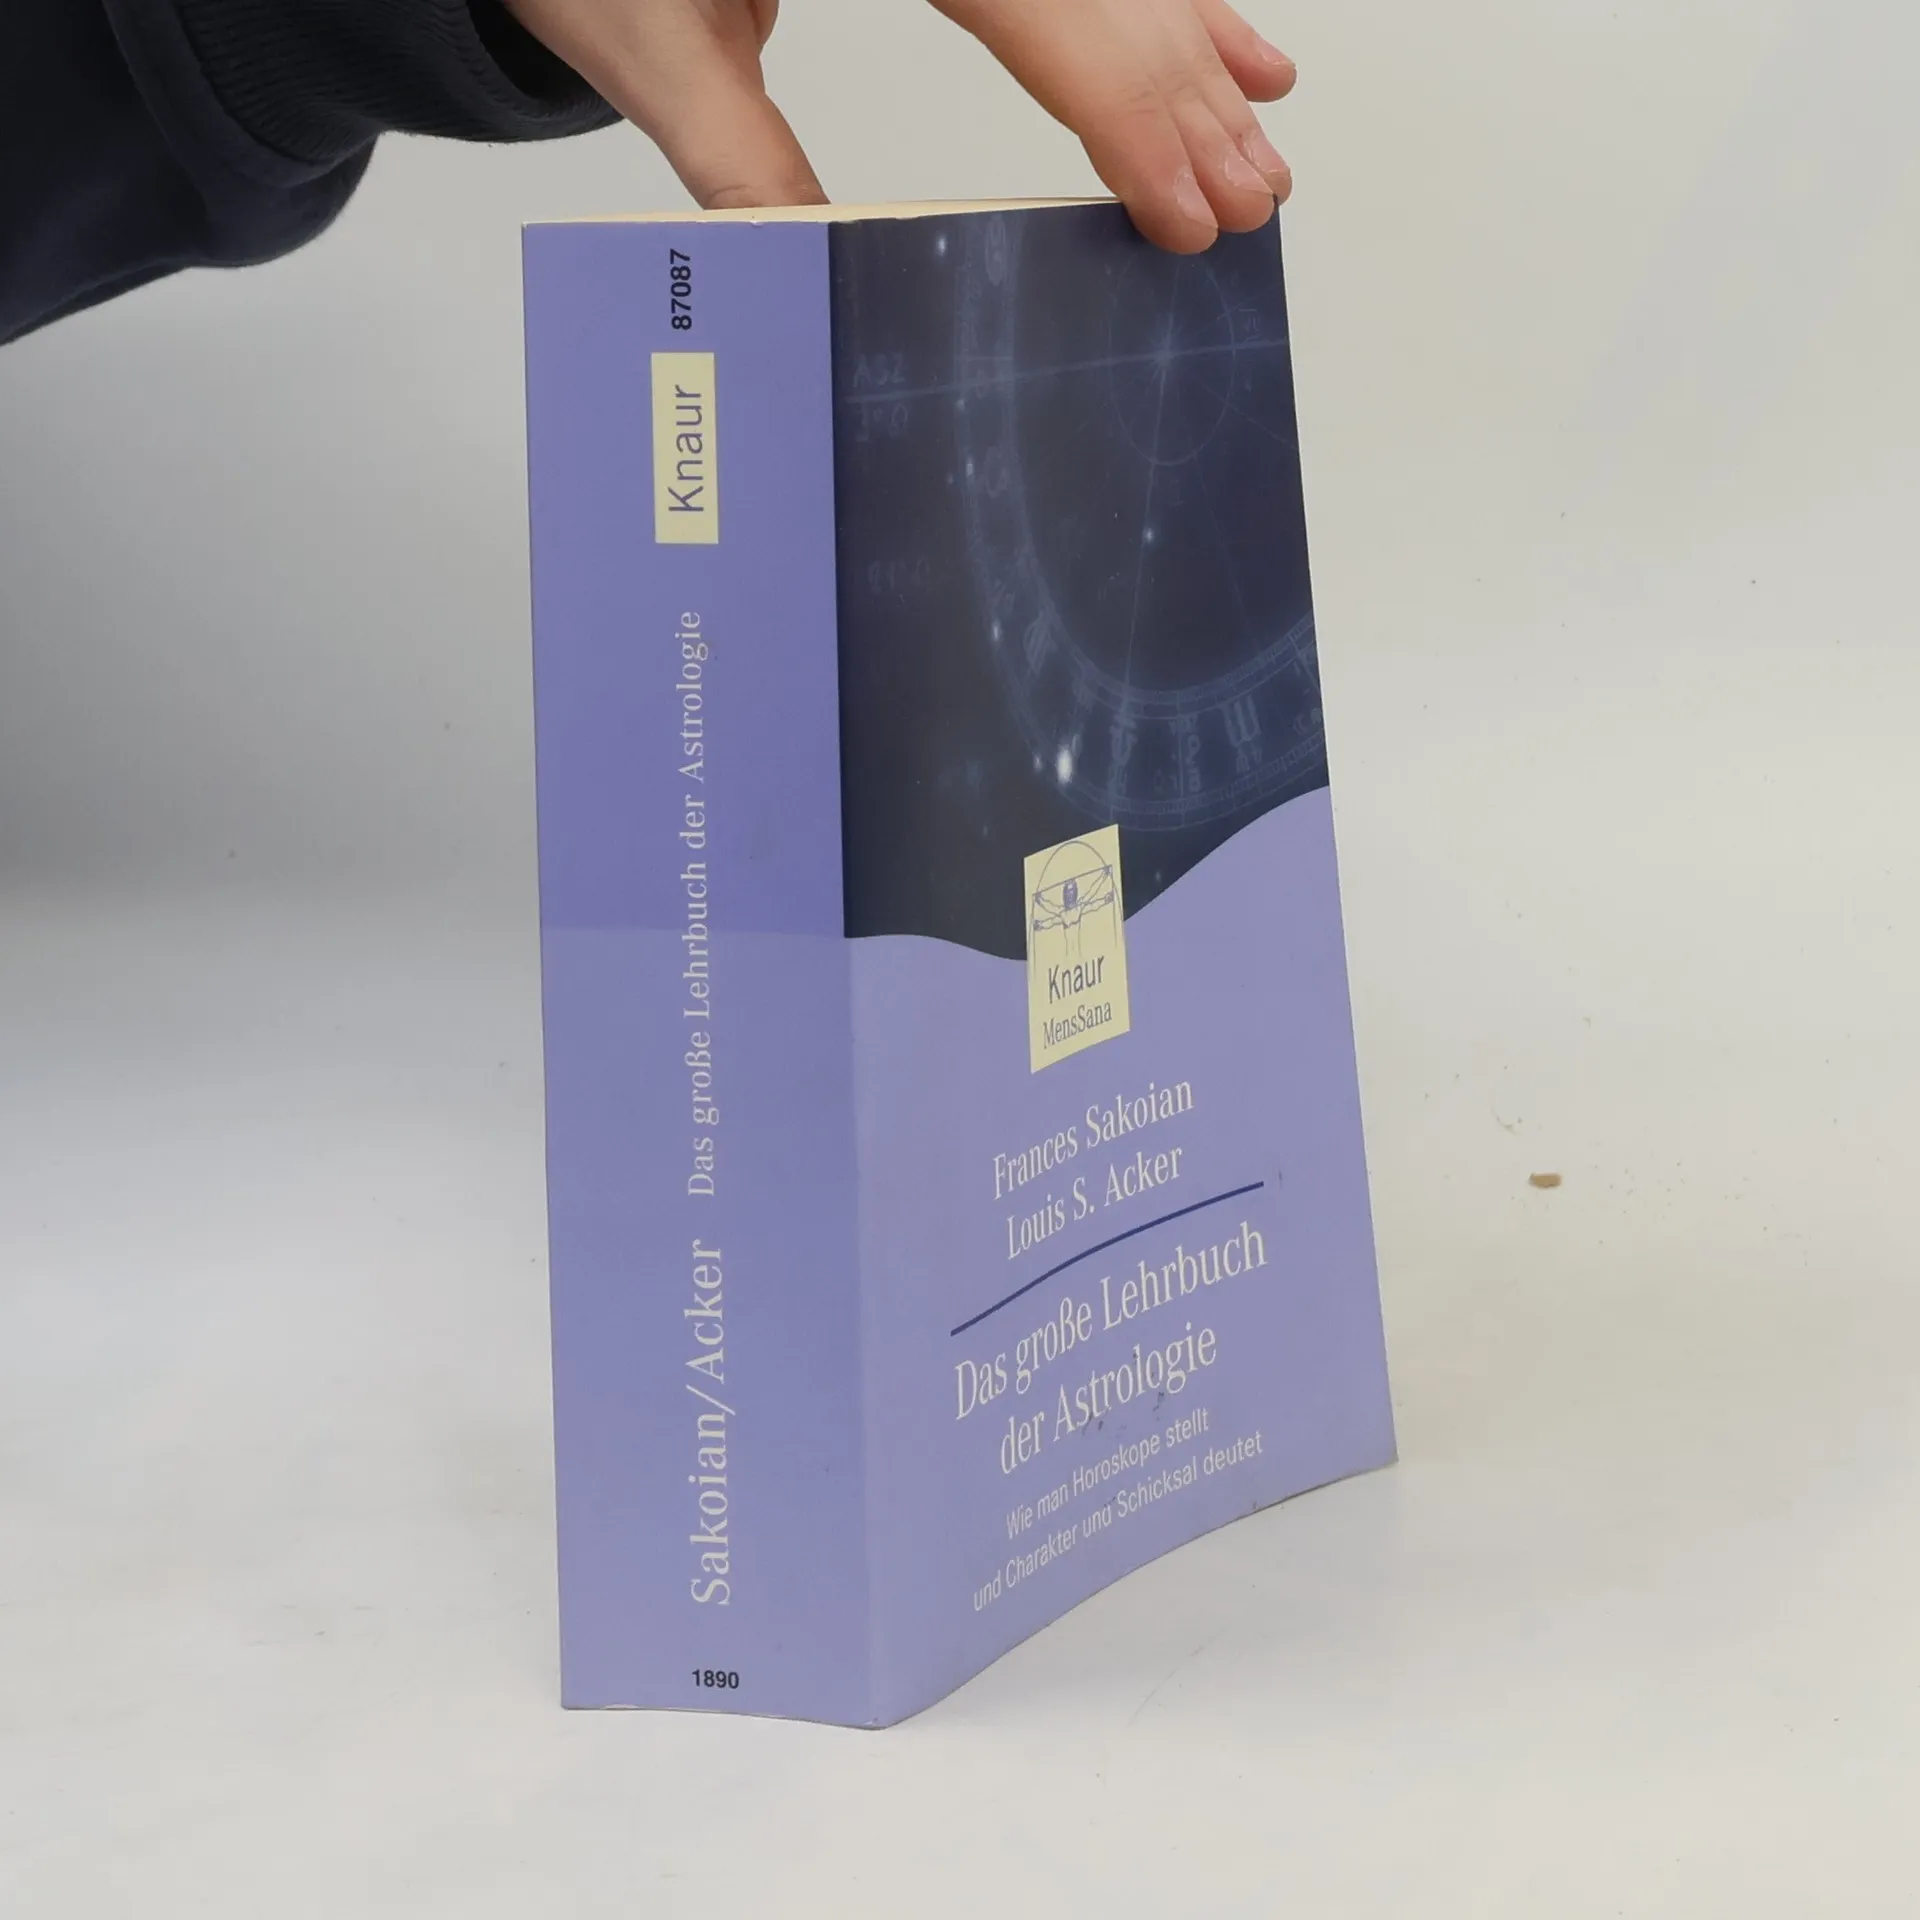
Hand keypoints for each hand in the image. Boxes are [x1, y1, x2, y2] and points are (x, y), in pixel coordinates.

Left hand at [500, 0, 1295, 251]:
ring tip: (1258, 135)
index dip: (1125, 106)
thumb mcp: (646, 40)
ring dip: (1191, 41)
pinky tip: (1231, 39)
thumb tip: (818, 263)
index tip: (1184, 201)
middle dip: (1180, 87)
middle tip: (1250, 196)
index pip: (1037, 0)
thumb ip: (734, 151)